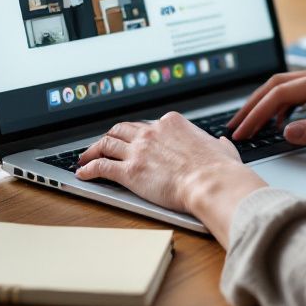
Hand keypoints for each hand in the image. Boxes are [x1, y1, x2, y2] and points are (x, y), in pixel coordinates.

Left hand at [76, 112, 265, 234]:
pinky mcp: (130, 171)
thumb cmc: (218, 169)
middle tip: (103, 144)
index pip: (147, 125)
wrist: (210, 182)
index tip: (134, 140)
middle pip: (122, 129)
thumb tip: (221, 143)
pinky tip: (84, 173)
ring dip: (93, 149)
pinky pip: (102, 166)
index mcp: (172, 123)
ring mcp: (139, 150)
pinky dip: (90, 168)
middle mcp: (152, 132)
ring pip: (107, 143)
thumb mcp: (222, 148)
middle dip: (111, 136)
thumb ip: (217, 144)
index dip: (138, 133)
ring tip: (86, 157)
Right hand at [229, 64, 305, 149]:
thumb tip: (286, 132)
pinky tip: (282, 121)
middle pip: (280, 84)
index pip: (284, 93)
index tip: (244, 131)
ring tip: (252, 124)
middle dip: (255, 105)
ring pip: (289, 86)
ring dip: (268, 104)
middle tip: (236, 127)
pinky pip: (303, 92)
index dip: (259, 112)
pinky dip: (286, 105)